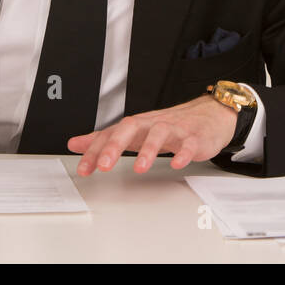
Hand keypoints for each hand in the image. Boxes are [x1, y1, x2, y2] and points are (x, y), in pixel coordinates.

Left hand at [68, 94, 237, 174]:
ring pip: (159, 134)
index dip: (95, 150)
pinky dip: (182, 153)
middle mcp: (152, 124)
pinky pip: (188, 144)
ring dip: (148, 150)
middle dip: (116, 146)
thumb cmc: (168, 126)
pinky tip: (176, 163)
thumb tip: (76, 143)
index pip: (111, 134)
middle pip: (131, 127)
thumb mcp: (134, 132)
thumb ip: (104, 139)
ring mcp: (174, 129)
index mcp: (137, 125)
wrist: (208, 115)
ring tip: (139, 168)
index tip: (84, 169)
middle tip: (104, 165)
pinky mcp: (194, 138)